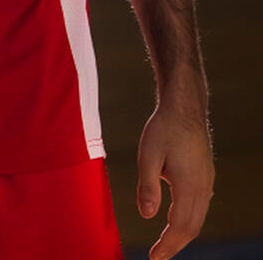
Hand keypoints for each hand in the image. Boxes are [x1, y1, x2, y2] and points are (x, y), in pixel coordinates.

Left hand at [137, 101, 214, 259]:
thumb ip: (147, 186)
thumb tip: (147, 216)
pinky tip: (174, 219)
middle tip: (158, 256)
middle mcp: (202, 187)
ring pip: (197, 217)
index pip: (180, 227)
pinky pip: (199, 206)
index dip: (168, 245)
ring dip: (182, 233)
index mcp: (189, 186)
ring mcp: (206, 181)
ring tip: (165, 244)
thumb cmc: (163, 128)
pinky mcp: (204, 175)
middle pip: (191, 227)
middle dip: (175, 244)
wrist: (184, 108)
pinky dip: (187, 219)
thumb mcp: (148, 155)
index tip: (154, 258)